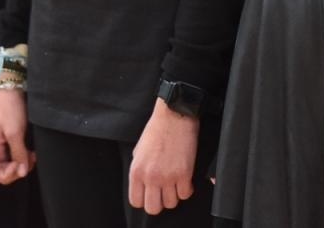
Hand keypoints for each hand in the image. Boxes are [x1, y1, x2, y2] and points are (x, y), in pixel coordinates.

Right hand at [0, 89, 35, 183]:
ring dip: (22, 164)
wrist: (12, 91)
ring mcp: (1, 147)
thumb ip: (19, 153)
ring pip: (9, 166)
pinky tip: (31, 153)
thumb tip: (22, 172)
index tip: (18, 166)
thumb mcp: (15, 132)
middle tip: (29, 161)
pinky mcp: (9, 142)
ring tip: (32, 156)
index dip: (5, 175)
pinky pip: (14, 157)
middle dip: (16, 170)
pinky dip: (23, 158)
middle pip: (1, 173)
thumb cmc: (9, 108)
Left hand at [128, 98, 198, 213]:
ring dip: (174, 195)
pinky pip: (186, 194)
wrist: (175, 114)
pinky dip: (187, 189)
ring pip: (171, 203)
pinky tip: (185, 179)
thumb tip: (144, 184)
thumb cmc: (157, 129)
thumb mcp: (139, 150)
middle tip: (164, 191)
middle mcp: (150, 177)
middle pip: (153, 208)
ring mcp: (168, 177)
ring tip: (176, 183)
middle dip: (159, 202)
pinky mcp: (184, 173)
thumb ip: (140, 169)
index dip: (145, 199)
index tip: (151, 193)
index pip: (136, 202)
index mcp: (136, 171)